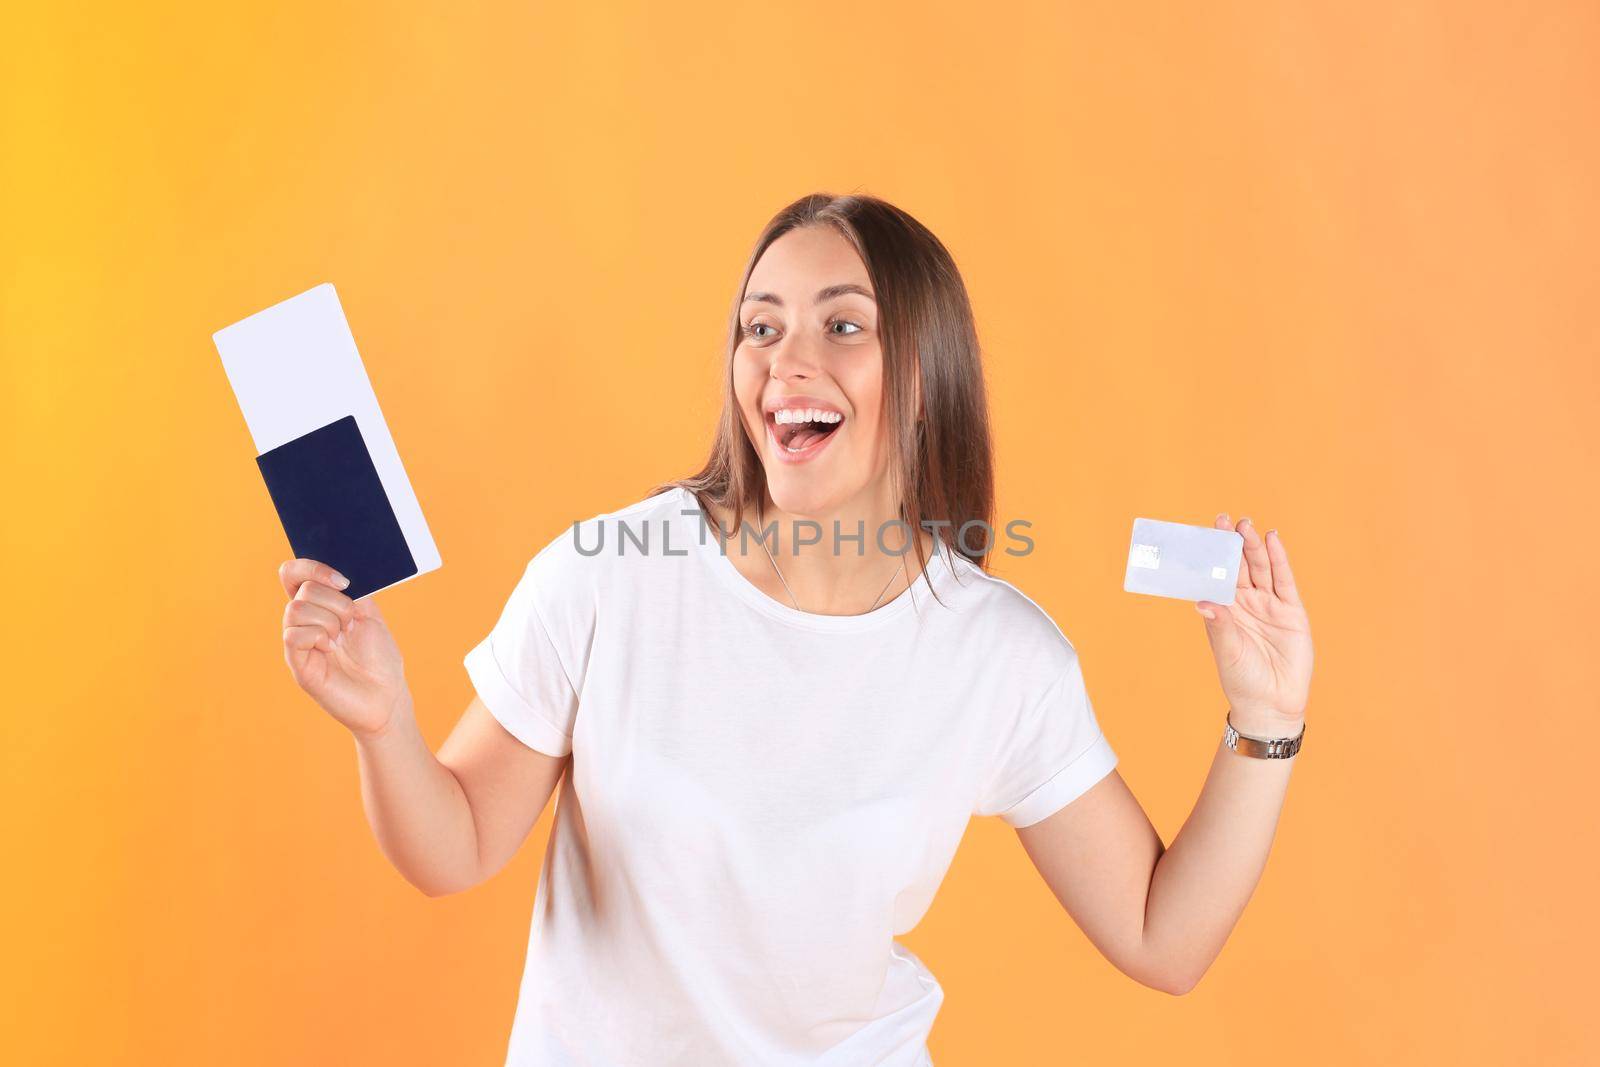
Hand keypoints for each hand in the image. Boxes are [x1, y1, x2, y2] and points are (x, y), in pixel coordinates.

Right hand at [279, 559, 409, 736]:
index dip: (311, 568)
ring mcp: (299, 642)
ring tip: (342, 638)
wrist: (388, 695)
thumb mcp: (369, 614)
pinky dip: (317, 636)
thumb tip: (335, 570)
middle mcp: (304, 621)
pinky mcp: (298, 664)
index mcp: (319, 605)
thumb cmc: (380, 658)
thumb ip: (350, 591)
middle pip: (302, 589)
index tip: (343, 581)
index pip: (293, 574)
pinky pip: (293, 635)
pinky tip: (331, 649)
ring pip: (296, 609)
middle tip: (351, 623)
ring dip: (329, 619)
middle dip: (336, 601)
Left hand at [1195, 515, 1313, 733]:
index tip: (1202, 534)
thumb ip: (1220, 626)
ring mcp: (1268, 606)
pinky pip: (1284, 581)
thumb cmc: (1242, 680)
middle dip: (1231, 543)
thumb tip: (1203, 603)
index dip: (1211, 556)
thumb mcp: (1228, 652)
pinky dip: (1279, 560)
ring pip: (1260, 569)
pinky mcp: (1291, 612)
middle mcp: (1245, 604)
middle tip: (1224, 519)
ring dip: (1252, 547)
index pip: (1215, 576)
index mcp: (1223, 611)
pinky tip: (1272, 540)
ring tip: (1245, 525)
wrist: (1272, 704)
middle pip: (1238, 567)